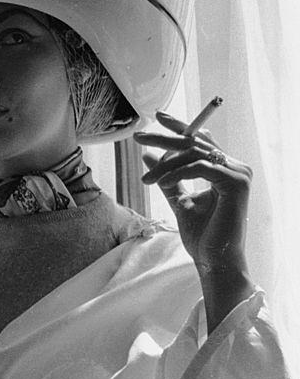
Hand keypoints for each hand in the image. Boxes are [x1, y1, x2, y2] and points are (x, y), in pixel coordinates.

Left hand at [133, 110, 254, 329]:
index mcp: (226, 169)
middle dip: (164, 137)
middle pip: (195, 142)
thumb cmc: (202, 235)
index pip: (201, 140)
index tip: (157, 117)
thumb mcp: (178, 199)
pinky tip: (158, 182)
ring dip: (164, 163)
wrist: (215, 261)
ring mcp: (239, 174)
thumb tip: (147, 155)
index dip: (179, 126)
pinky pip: (198, 167)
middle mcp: (236, 167)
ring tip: (146, 179)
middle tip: (138, 136)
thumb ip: (167, 178)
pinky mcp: (235, 183)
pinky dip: (175, 172)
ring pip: (192, 154)